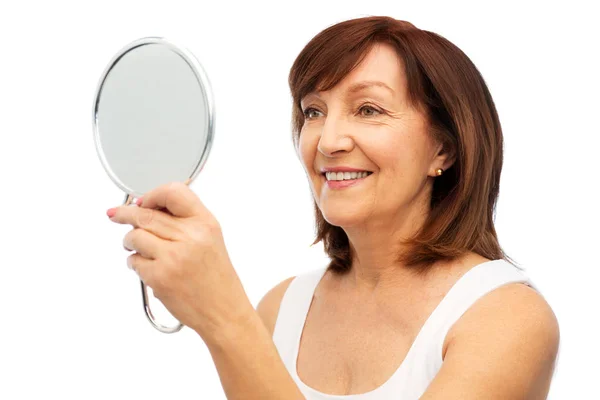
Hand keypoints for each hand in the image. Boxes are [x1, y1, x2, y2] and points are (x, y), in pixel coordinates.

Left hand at [106, 182, 251, 339]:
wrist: (223, 311)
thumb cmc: (216, 278)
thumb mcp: (210, 239)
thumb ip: (184, 221)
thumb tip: (148, 207)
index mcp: (205, 223)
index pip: (173, 192)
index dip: (152, 194)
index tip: (142, 200)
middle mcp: (190, 237)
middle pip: (145, 214)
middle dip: (125, 214)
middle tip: (116, 214)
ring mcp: (173, 257)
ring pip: (134, 236)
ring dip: (130, 241)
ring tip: (138, 248)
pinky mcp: (159, 277)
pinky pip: (133, 261)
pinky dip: (135, 263)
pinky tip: (148, 268)